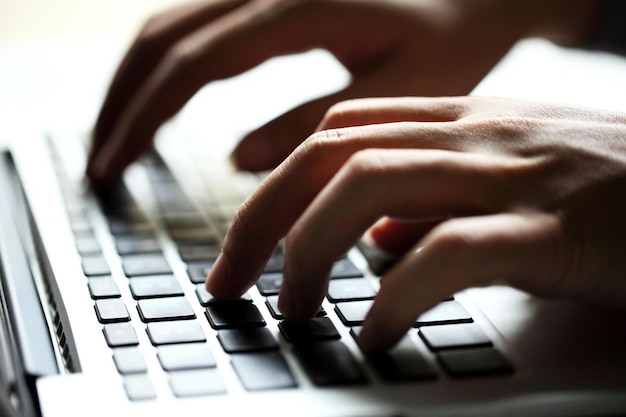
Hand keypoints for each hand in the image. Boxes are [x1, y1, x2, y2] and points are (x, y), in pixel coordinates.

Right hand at [87, 0, 549, 182]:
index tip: (114, 166)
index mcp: (298, 8)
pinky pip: (194, 23)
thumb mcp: (396, 94)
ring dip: (133, 82)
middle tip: (100, 166)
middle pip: (162, 37)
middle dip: (121, 104)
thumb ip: (313, 125)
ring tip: (117, 139)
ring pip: (168, 24)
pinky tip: (159, 100)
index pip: (192, 64)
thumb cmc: (455, 41)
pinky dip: (164, 65)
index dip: (143, 117)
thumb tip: (239, 159)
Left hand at [205, 96, 625, 349]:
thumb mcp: (507, 184)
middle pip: (330, 155)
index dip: (272, 187)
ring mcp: (513, 174)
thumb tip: (374, 237)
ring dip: (311, 252)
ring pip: (371, 186)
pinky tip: (375, 332)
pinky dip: (397, 294)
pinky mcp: (554, 227)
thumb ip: (437, 202)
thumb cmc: (605, 193)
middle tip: (231, 283)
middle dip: (262, 221)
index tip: (241, 244)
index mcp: (459, 123)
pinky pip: (450, 250)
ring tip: (293, 311)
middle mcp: (475, 136)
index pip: (335, 134)